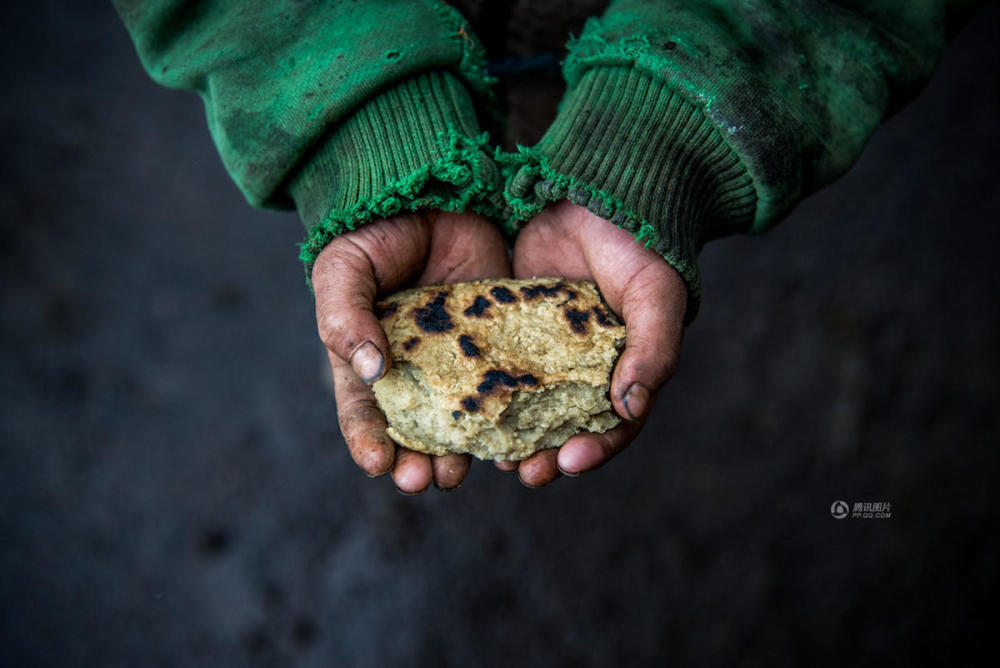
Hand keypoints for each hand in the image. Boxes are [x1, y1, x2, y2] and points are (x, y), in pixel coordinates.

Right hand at [312, 210, 510, 492]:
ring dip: (461, 452)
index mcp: (368, 361)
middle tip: (425, 479)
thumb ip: (344, 316)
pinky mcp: (500, 344)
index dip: (369, 442)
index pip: (364, 414)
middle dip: (417, 461)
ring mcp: (460, 362)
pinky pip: (504, 388)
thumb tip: (368, 370)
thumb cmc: (376, 232)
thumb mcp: (344, 269)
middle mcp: (415, 372)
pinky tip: (512, 438)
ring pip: (462, 421)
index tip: (379, 464)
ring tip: (461, 471)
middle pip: (415, 431)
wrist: (435, 192)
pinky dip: (509, 418)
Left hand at [505, 200, 686, 486]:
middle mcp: (584, 367)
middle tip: (522, 474)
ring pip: (526, 402)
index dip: (594, 449)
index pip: (613, 424)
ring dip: (509, 432)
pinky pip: (495, 363)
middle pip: (565, 424)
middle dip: (545, 454)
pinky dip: (482, 388)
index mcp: (626, 368)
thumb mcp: (656, 296)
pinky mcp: (510, 323)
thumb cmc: (641, 246)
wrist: (598, 190)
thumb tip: (631, 409)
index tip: (567, 463)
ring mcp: (545, 348)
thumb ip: (653, 351)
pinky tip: (463, 406)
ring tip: (489, 456)